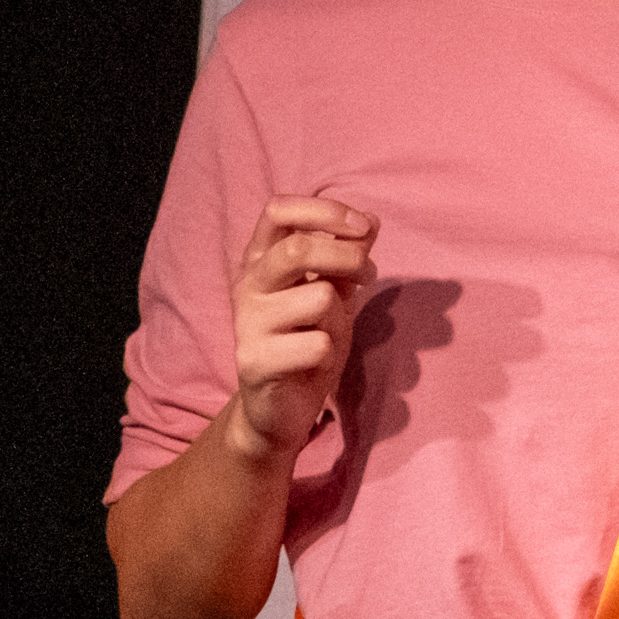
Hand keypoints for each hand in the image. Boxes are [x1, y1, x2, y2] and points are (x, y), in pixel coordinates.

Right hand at [227, 195, 378, 465]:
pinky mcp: (254, 363)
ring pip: (318, 298)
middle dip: (349, 257)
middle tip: (368, 275)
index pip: (278, 210)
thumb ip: (347, 257)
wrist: (278, 408)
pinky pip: (317, 344)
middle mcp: (248, 286)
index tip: (363, 227)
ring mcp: (247, 325)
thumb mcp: (332, 292)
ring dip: (340, 316)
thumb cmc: (306, 340)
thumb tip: (370, 221)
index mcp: (261, 261)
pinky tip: (314, 363)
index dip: (326, 211)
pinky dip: (329, 353)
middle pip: (298, 249)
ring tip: (327, 333)